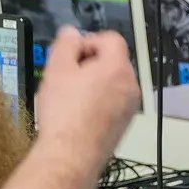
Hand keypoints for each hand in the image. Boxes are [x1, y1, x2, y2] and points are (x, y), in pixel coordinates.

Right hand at [33, 26, 138, 173]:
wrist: (72, 155)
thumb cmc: (64, 113)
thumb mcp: (57, 70)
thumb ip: (66, 45)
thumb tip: (72, 33)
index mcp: (118, 68)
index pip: (112, 39)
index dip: (89, 41)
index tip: (71, 55)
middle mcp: (131, 85)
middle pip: (113, 61)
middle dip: (90, 63)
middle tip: (66, 75)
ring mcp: (130, 106)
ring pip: (113, 82)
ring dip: (93, 82)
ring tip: (69, 96)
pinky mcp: (124, 123)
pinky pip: (113, 102)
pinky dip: (98, 101)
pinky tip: (78, 112)